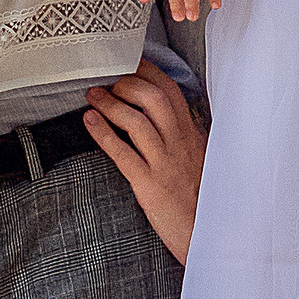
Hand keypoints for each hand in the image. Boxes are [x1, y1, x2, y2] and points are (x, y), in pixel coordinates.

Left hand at [84, 67, 207, 261]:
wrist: (209, 236)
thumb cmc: (202, 198)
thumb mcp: (200, 158)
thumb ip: (184, 135)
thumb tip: (165, 113)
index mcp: (192, 135)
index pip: (171, 92)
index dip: (147, 72)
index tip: (128, 62)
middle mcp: (180, 144)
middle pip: (154, 99)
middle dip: (127, 83)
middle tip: (107, 81)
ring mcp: (165, 164)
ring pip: (137, 122)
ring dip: (110, 103)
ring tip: (93, 95)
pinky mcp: (150, 186)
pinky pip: (124, 154)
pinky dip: (103, 134)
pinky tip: (89, 121)